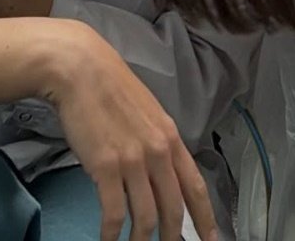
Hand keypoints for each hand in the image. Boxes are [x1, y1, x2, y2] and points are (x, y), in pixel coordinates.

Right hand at [44, 25, 218, 240]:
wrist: (82, 71)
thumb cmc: (112, 90)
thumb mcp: (148, 115)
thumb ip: (157, 144)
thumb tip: (157, 173)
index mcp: (171, 138)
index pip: (196, 186)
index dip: (207, 217)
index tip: (212, 239)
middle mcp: (158, 152)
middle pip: (174, 207)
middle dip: (174, 237)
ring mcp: (133, 161)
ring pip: (147, 216)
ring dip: (141, 240)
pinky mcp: (105, 167)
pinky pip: (114, 212)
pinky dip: (112, 233)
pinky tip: (107, 240)